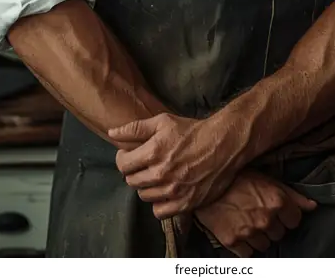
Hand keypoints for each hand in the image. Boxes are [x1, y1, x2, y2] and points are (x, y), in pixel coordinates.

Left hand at [108, 112, 241, 216]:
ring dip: (146, 186)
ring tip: (155, 176)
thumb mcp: (163, 121)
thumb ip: (135, 128)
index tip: (129, 155)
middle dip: (133, 172)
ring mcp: (173, 191)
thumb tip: (112, 133)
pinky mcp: (185, 203)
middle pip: (131, 181)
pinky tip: (164, 191)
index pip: (123, 165)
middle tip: (143, 164)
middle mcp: (161, 173)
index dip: (122, 159)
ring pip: (144, 196)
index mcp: (154, 152)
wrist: (223, 144)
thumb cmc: (192, 131)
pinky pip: (159, 212)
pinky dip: (159, 203)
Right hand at [195, 168, 316, 257]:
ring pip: (265, 245)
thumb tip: (312, 206)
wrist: (203, 181)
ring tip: (247, 220)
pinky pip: (248, 253)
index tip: (277, 210)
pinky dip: (245, 245)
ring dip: (259, 236)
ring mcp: (249, 232)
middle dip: (272, 225)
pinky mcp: (233, 242)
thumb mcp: (266, 178)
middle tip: (258, 212)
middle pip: (280, 234)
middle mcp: (266, 218)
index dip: (286, 215)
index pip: (295, 220)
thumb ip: (292, 194)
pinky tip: (239, 229)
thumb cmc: (235, 176)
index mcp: (276, 200)